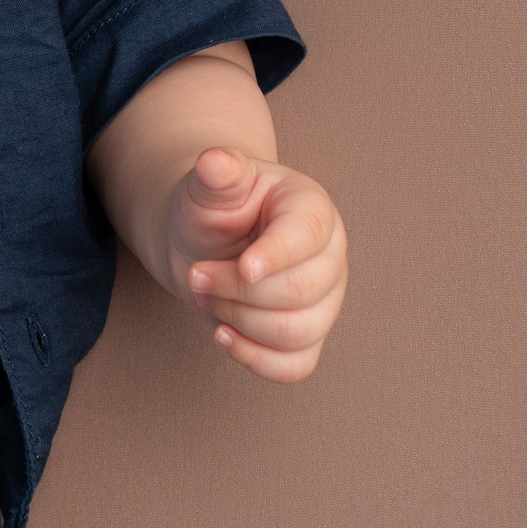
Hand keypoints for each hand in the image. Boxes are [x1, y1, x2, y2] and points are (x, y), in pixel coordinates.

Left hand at [169, 148, 347, 381]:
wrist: (202, 242)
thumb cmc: (212, 208)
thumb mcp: (210, 185)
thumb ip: (218, 174)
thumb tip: (216, 161)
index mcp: (312, 209)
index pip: (310, 237)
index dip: (277, 256)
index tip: (243, 265)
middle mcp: (329, 257)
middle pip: (301, 292)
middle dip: (238, 289)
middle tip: (197, 275)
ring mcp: (324, 301)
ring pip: (297, 331)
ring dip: (240, 320)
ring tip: (208, 296)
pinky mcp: (307, 336)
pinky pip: (295, 366)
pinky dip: (256, 359)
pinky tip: (223, 335)